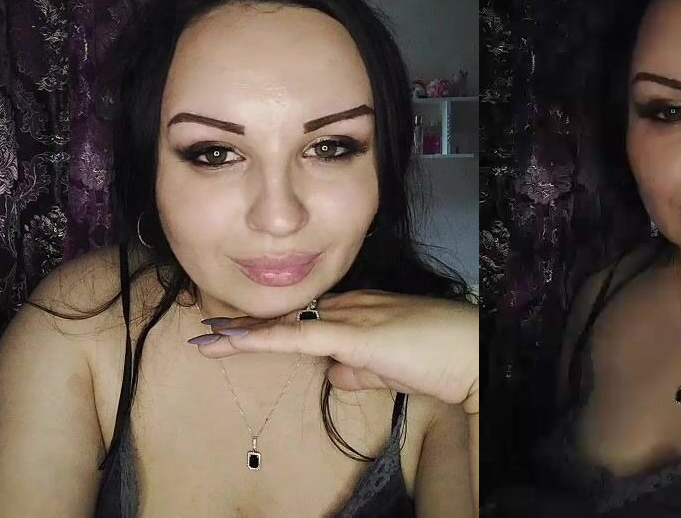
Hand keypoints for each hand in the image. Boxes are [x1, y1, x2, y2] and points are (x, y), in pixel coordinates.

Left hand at [188, 290, 479, 412]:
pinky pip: (298, 337)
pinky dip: (263, 340)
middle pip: (288, 316)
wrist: (473, 355)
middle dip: (246, 324)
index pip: (305, 317)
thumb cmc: (441, 361)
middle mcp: (350, 306)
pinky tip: (234, 343)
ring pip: (285, 325)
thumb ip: (360, 371)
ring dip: (243, 335)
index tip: (238, 329)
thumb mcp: (391, 370)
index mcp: (359, 311)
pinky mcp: (353, 336)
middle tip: (208, 330)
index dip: (269, 324)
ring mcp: (350, 318)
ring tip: (207, 341)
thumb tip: (333, 374)